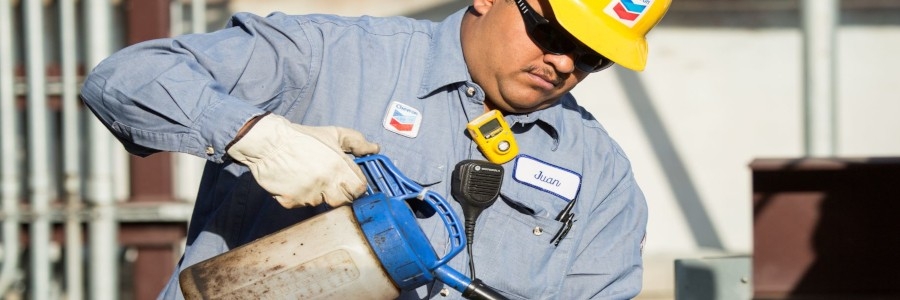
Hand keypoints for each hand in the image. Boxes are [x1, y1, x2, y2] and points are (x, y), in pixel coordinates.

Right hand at [226, 114, 379, 207]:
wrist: (268, 143)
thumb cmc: (302, 137)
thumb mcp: (333, 134)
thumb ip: (357, 142)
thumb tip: (375, 148)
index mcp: (339, 166)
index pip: (359, 189)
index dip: (355, 186)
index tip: (348, 181)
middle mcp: (325, 183)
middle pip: (343, 201)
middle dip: (339, 193)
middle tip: (329, 181)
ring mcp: (308, 194)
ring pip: (322, 203)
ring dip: (318, 194)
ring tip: (308, 177)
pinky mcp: (292, 202)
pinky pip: (302, 205)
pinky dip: (301, 197)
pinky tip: (295, 182)